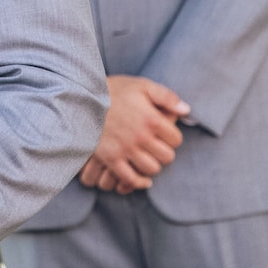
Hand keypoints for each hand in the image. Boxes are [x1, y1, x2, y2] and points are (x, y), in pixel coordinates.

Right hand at [83, 75, 189, 193]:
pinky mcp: (111, 158)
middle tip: (156, 147)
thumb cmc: (112, 90)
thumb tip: (186, 110)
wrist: (81, 98)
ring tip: (147, 158)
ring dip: (152, 165)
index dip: (172, 138)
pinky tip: (142, 178)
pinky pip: (131, 179)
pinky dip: (139, 182)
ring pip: (152, 169)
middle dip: (164, 153)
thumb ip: (166, 96)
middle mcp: (141, 136)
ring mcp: (125, 149)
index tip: (165, 135)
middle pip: (167, 157)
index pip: (176, 139)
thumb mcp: (141, 85)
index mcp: (151, 118)